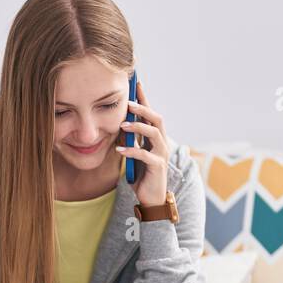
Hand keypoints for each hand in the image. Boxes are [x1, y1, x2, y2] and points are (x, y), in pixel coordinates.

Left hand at [116, 74, 167, 208]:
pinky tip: (120, 149)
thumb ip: (130, 140)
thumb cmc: (142, 175)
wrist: (150, 198)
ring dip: (138, 127)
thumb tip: (119, 124)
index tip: (136, 84)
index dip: (145, 99)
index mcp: (156, 138)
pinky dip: (132, 150)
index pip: (151, 114)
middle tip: (128, 103)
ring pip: (154, 133)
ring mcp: (161, 154)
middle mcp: (162, 143)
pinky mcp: (158, 167)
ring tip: (122, 125)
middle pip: (157, 119)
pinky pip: (145, 155)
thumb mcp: (133, 153)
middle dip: (143, 109)